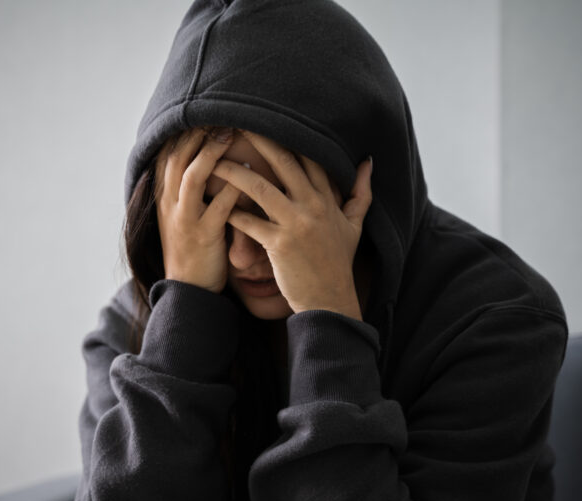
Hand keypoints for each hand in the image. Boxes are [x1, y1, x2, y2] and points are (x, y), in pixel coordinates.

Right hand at [155, 126, 244, 293]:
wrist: (189, 289)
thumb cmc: (194, 247)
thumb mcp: (184, 213)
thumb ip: (189, 186)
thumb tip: (205, 153)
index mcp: (165, 196)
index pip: (169, 154)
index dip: (185, 132)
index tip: (205, 112)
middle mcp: (170, 204)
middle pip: (178, 158)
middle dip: (198, 134)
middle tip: (220, 114)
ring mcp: (185, 219)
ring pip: (192, 177)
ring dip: (211, 154)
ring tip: (230, 135)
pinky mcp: (203, 236)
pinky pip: (219, 208)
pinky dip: (234, 189)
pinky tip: (251, 175)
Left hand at [212, 129, 372, 318]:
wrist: (329, 300)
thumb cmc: (338, 262)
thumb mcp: (355, 225)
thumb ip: (360, 192)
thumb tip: (368, 161)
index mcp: (327, 199)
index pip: (308, 156)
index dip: (288, 135)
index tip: (267, 119)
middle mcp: (313, 206)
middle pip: (283, 162)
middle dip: (257, 140)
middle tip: (234, 124)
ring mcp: (296, 224)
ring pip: (260, 188)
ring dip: (234, 173)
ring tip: (213, 162)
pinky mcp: (279, 245)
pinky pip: (248, 222)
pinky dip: (230, 212)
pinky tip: (213, 203)